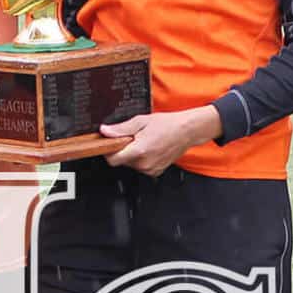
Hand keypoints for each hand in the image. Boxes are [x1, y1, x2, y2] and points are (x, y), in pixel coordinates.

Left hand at [101, 107, 221, 177]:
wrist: (187, 131)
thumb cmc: (168, 124)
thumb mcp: (141, 121)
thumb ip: (121, 128)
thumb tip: (106, 131)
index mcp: (139, 150)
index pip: (113, 160)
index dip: (108, 151)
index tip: (110, 144)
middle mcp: (144, 163)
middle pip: (122, 161)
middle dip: (123, 149)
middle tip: (132, 137)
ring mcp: (151, 169)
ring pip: (131, 164)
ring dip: (133, 154)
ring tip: (143, 142)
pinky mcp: (156, 172)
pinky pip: (141, 167)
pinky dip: (142, 159)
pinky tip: (150, 148)